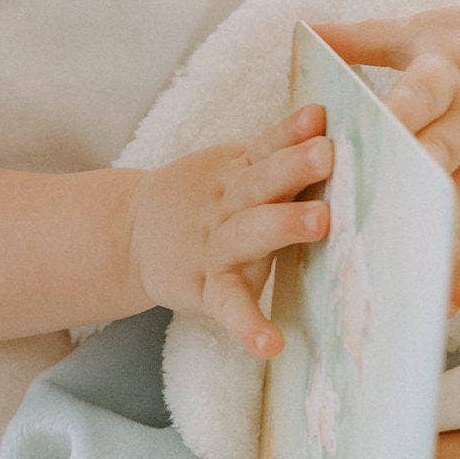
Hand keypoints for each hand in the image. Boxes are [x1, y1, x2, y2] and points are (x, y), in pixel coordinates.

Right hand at [125, 104, 334, 356]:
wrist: (134, 236)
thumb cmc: (208, 199)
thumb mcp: (233, 166)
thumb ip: (276, 145)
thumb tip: (322, 113)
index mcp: (237, 173)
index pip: (265, 147)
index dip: (291, 131)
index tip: (320, 116)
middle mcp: (227, 206)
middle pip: (259, 183)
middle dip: (292, 169)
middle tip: (325, 155)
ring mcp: (216, 249)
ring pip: (248, 234)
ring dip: (282, 225)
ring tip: (320, 221)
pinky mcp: (207, 291)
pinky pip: (230, 308)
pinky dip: (249, 327)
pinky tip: (272, 344)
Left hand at [315, 6, 459, 309]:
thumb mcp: (426, 28)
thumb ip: (362, 38)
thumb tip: (305, 32)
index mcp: (449, 74)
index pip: (422, 93)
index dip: (398, 111)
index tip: (366, 132)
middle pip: (442, 156)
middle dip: (408, 187)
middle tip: (367, 220)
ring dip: (439, 241)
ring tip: (406, 280)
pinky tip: (442, 306)